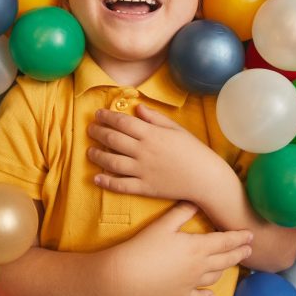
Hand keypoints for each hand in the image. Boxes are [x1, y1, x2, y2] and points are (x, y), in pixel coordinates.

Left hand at [87, 104, 227, 203]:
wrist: (206, 178)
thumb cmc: (194, 150)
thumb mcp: (176, 129)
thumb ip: (155, 118)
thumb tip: (138, 107)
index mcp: (152, 134)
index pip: (122, 122)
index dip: (107, 117)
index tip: (98, 114)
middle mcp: (144, 151)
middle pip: (113, 140)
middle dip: (98, 132)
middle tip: (90, 129)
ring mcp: (142, 170)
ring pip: (112, 162)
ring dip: (98, 156)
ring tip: (90, 151)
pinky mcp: (144, 188)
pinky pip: (121, 185)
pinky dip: (107, 182)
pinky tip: (96, 178)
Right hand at [106, 202, 252, 295]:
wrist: (128, 274)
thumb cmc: (145, 246)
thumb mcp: (164, 224)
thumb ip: (182, 212)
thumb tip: (196, 201)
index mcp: (198, 247)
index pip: (226, 241)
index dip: (239, 238)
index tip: (250, 235)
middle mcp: (200, 267)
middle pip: (226, 260)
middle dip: (239, 254)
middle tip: (250, 250)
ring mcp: (192, 283)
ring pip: (216, 277)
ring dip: (225, 270)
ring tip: (230, 265)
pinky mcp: (181, 295)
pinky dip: (207, 295)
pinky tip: (211, 295)